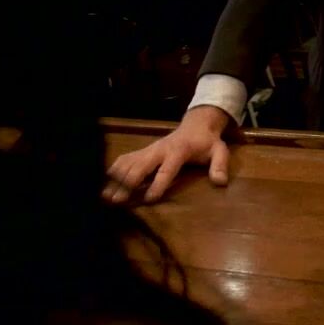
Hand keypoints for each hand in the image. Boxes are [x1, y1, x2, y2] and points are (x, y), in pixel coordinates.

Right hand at [103, 105, 232, 203]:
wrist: (196, 124)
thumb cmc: (207, 142)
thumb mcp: (219, 151)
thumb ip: (220, 165)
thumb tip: (220, 182)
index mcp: (178, 151)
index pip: (167, 169)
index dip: (158, 184)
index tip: (148, 199)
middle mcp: (159, 149)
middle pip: (140, 166)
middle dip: (128, 183)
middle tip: (116, 200)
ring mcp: (148, 149)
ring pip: (128, 163)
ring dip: (116, 178)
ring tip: (104, 196)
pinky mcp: (142, 151)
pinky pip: (125, 159)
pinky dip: (113, 170)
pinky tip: (103, 182)